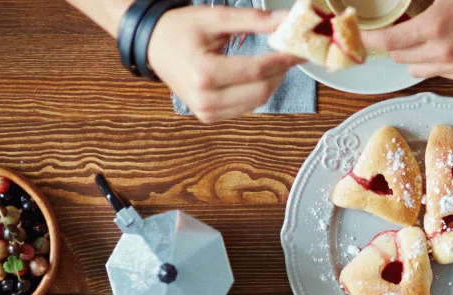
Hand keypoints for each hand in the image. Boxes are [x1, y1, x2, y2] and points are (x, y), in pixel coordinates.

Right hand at [145, 6, 301, 122]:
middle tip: (289, 54)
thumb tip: (285, 20)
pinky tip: (257, 75)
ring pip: (257, 102)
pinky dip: (257, 91)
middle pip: (261, 90)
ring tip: (274, 62)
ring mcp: (207, 112)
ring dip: (271, 82)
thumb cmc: (179, 29)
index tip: (301, 49)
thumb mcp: (215, 18)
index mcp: (204, 73)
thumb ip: (252, 20)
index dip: (284, 60)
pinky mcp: (209, 117)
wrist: (151, 45)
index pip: (257, 70)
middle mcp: (205, 98)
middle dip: (280, 72)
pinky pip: (245, 107)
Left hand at [362, 0, 452, 80]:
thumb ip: (421, 3)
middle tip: (398, 32)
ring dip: (415, 56)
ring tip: (425, 39)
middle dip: (395, 46)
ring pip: (420, 70)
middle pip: (401, 59)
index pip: (389, 42)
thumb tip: (406, 8)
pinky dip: (439, 62)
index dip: (370, 40)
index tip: (361, 38)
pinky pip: (443, 74)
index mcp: (436, 25)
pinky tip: (449, 46)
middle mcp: (445, 51)